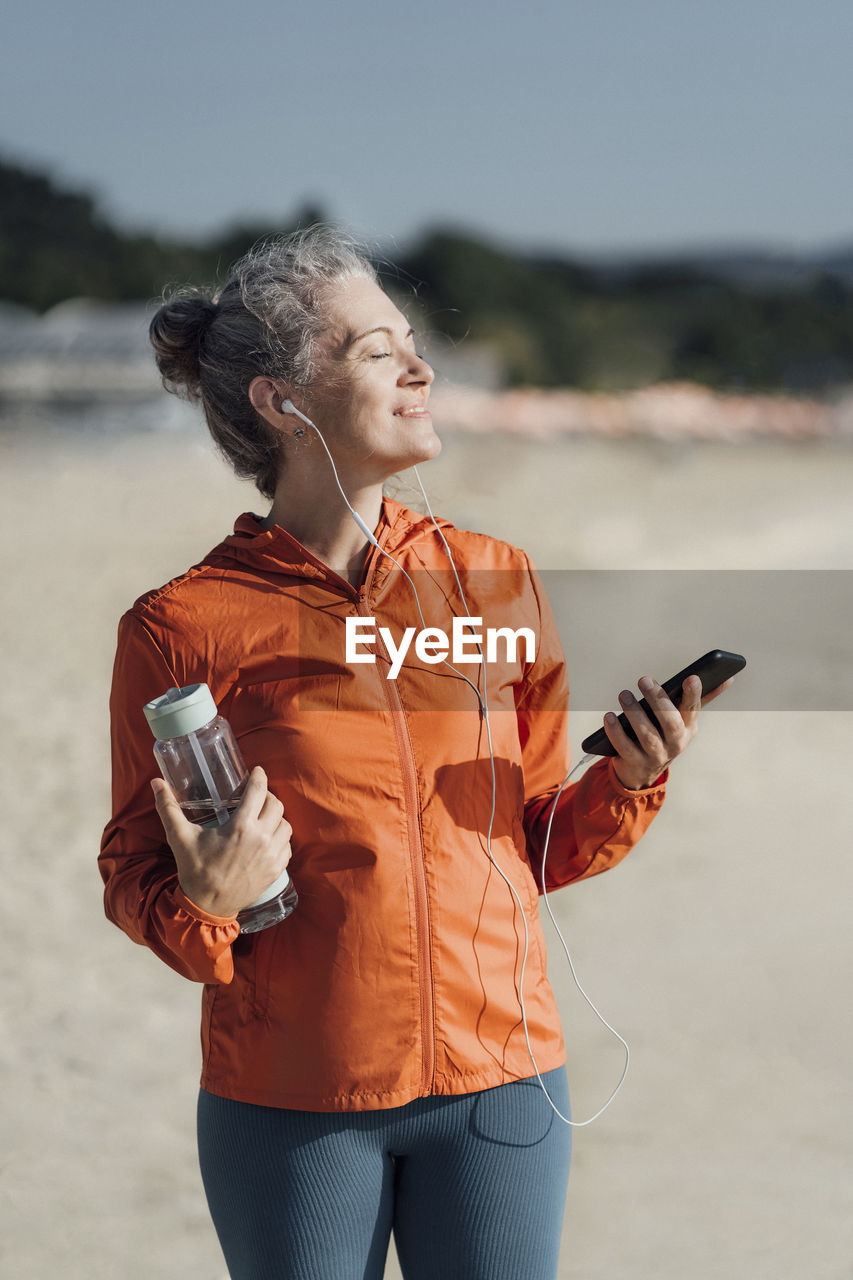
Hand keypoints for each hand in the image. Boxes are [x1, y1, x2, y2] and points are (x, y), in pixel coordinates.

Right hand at [151, 765, 292, 916]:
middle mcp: (261, 839)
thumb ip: (168, 808)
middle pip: (276, 804)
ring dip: (276, 817)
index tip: (257, 771)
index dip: (259, 777)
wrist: (207, 907)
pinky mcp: (277, 869)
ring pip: (285, 824)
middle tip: (256, 796)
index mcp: (241, 827)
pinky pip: (288, 845)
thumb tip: (156, 783)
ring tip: (262, 817)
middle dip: (267, 796)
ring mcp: (272, 855)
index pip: (258, 791)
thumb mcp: (179, 838)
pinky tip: (269, 838)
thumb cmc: (194, 870)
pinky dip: (281, 838)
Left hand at [603, 674, 734, 790]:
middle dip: (658, 699)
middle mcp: (676, 744)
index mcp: (688, 728)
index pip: (692, 709)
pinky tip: (609, 717)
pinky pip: (625, 747)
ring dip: (635, 713)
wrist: (643, 772)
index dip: (693, 694)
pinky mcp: (636, 763)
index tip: (691, 677)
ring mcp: (657, 756)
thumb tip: (728, 678)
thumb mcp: (682, 720)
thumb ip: (697, 699)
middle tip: (644, 679)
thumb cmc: (664, 735)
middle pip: (670, 722)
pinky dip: (616, 732)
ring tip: (624, 694)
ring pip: (648, 735)